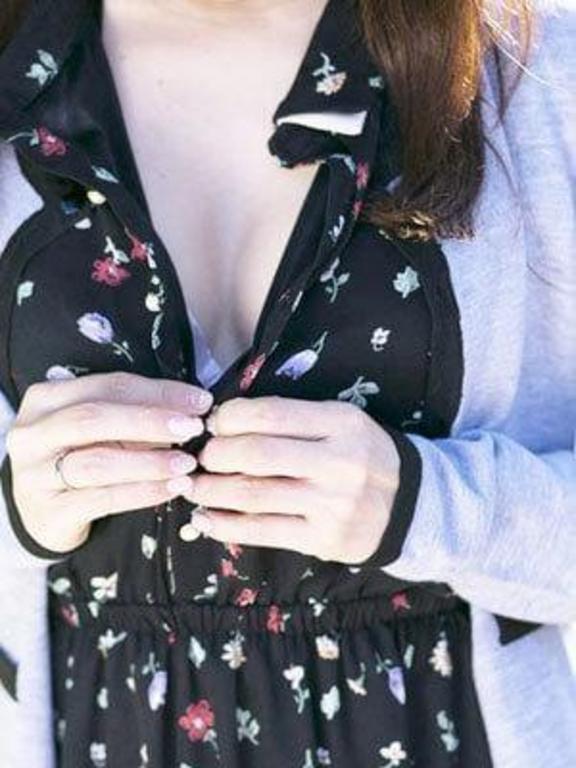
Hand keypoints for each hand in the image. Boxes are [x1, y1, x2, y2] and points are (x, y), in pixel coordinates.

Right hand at [5, 372, 212, 553]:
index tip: (199, 401)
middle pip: (94, 419)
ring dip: (149, 462)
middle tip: (192, 428)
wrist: (44, 512)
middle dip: (150, 422)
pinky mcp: (49, 513)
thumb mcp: (101, 428)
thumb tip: (193, 405)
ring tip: (186, 464)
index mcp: (47, 399)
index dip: (158, 392)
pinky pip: (102, 500)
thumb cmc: (80, 456)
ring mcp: (35, 475)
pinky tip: (170, 489)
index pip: (108, 386)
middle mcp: (33, 434)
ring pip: (97, 463)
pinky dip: (142, 493)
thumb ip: (137, 412)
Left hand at [181, 396, 400, 563]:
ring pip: (253, 494)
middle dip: (215, 454)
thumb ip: (290, 419)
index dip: (228, 418)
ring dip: (210, 490)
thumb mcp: (339, 422)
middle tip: (198, 457)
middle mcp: (339, 463)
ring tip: (191, 486)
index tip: (212, 424)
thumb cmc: (361, 454)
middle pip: (256, 454)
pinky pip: (263, 531)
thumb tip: (222, 422)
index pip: (269, 414)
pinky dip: (225, 525)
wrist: (410, 503)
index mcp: (341, 423)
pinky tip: (204, 519)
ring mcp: (332, 505)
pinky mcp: (324, 540)